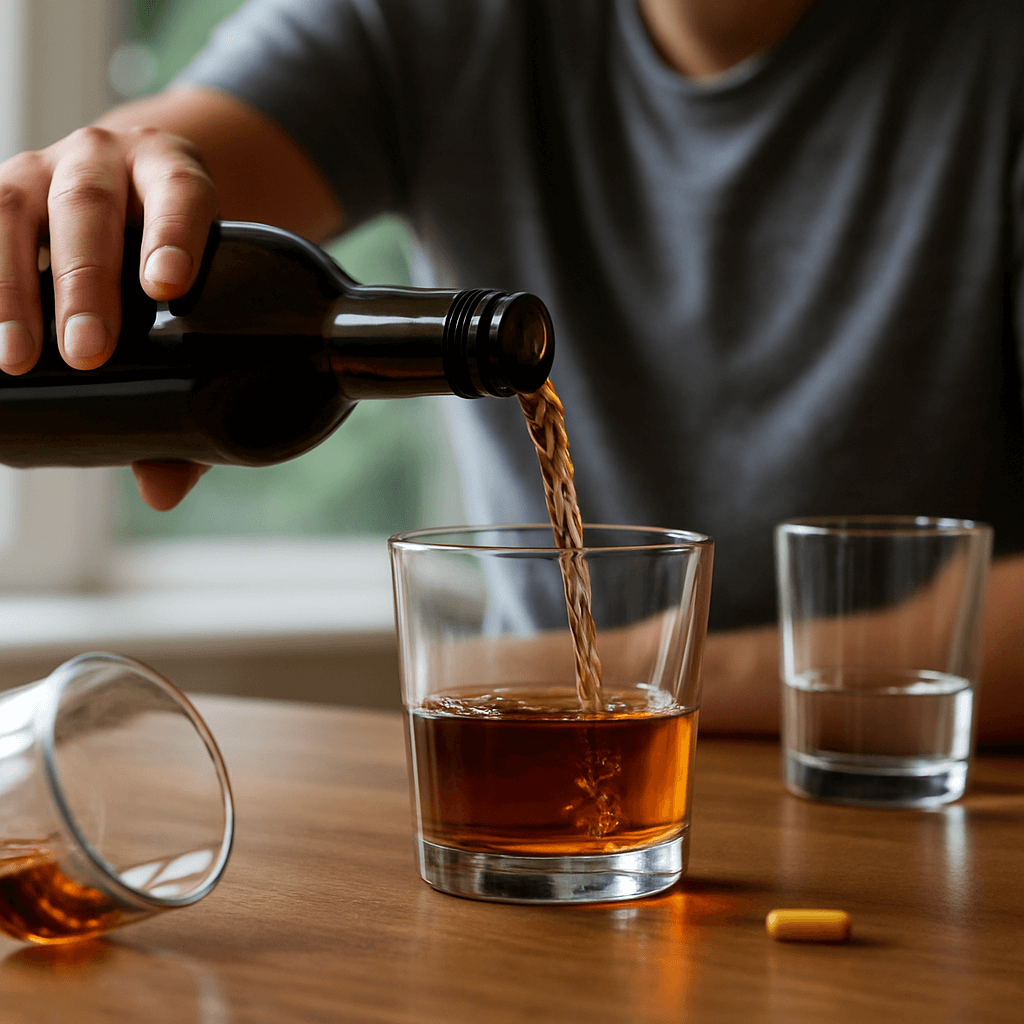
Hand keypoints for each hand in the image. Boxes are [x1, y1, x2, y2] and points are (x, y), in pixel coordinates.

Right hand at [0, 123, 218, 507]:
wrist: (130, 189)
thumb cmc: (173, 261)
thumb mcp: (197, 301)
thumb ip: (190, 389)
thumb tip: (163, 491)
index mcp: (171, 172)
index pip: (180, 194)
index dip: (174, 236)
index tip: (168, 289)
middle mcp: (102, 158)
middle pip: (89, 206)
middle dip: (84, 281)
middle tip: (87, 353)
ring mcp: (38, 168)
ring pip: (13, 209)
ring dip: (11, 286)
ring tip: (13, 360)